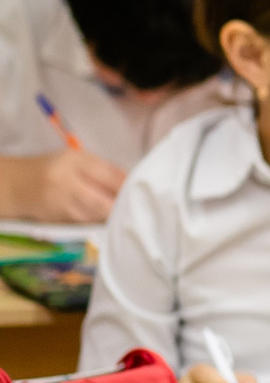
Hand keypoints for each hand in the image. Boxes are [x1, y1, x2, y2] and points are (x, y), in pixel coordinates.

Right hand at [0, 148, 124, 221]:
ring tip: (121, 213)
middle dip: (121, 207)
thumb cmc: (52, 169)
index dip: (129, 187)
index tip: (141, 192)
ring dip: (110, 216)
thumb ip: (103, 168)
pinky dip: (96, 222)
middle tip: (134, 208)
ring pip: (95, 216)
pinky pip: (84, 223)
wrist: (15, 185)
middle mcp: (66, 182)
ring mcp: (59, 204)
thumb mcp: (77, 159)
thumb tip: (132, 182)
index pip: (111, 177)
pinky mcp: (55, 219)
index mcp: (75, 161)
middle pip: (104, 203)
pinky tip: (104, 219)